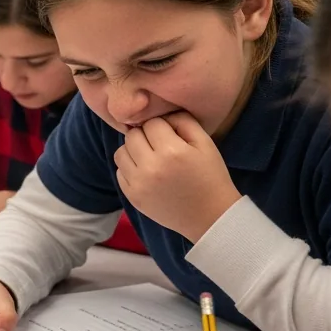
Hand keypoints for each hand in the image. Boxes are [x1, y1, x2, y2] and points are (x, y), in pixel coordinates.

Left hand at [113, 112, 241, 241]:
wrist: (209, 217)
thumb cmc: (210, 177)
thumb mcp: (206, 143)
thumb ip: (183, 122)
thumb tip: (162, 113)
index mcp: (171, 151)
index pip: (151, 123)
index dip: (162, 125)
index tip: (171, 134)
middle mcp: (150, 167)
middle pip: (132, 135)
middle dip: (145, 135)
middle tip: (159, 145)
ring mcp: (138, 184)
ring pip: (121, 151)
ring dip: (133, 150)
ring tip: (150, 157)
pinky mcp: (132, 196)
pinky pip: (120, 171)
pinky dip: (130, 168)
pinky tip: (146, 172)